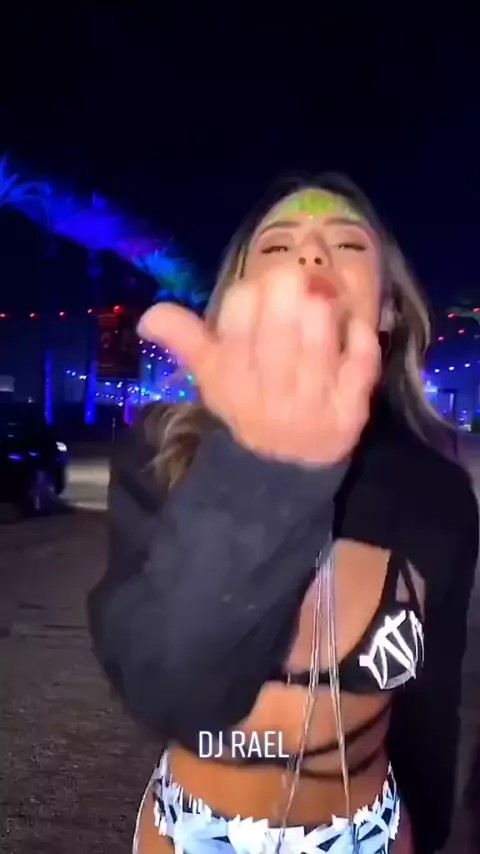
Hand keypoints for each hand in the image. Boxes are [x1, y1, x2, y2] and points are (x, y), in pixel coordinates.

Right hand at [137, 265, 379, 465]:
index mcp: (232, 383)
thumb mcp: (212, 378)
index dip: (247, 301)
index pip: (235, 333)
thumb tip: (147, 316)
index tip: (255, 290)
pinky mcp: (351, 413)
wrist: (284, 468)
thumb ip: (185, 341)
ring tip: (321, 294)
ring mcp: (314, 406)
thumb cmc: (247, 406)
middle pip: (280, 338)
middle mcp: (272, 396)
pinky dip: (360, 339)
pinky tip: (354, 322)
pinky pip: (360, 368)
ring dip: (321, 312)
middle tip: (294, 276)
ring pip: (319, 349)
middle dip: (287, 297)